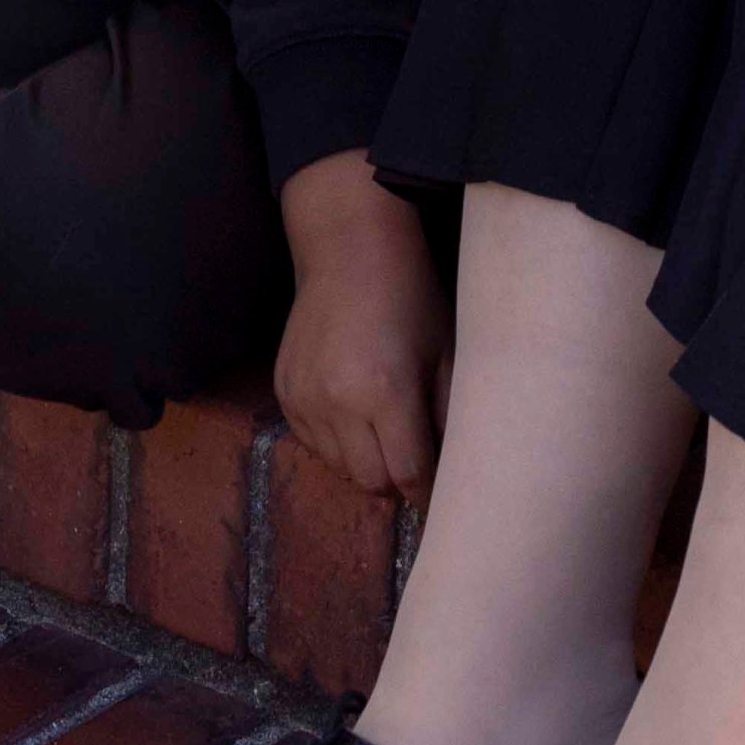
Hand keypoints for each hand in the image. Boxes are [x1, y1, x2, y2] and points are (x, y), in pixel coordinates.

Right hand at [272, 149, 450, 498]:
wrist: (348, 249)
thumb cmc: (410, 296)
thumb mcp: (445, 353)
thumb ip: (450, 417)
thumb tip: (459, 470)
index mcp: (385, 391)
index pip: (409, 474)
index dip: (430, 492)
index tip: (445, 494)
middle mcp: (337, 402)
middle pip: (371, 482)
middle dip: (398, 480)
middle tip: (414, 458)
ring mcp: (304, 398)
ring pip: (339, 468)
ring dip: (365, 462)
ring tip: (384, 429)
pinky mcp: (284, 392)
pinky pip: (312, 444)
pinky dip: (336, 442)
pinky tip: (353, 411)